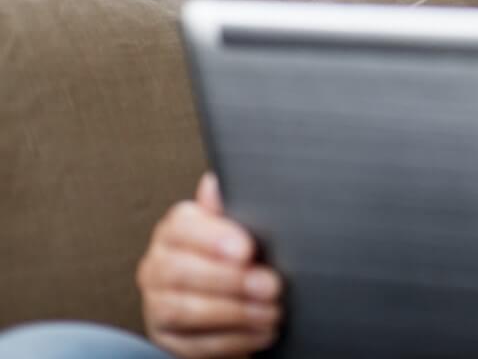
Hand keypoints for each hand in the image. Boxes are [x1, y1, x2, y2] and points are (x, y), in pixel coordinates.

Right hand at [137, 173, 282, 357]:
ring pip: (184, 309)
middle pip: (181, 271)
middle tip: (270, 285)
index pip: (183, 227)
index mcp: (176, 231)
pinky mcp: (167, 338)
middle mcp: (159, 266)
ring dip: (234, 313)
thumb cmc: (236, 255)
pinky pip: (193, 344)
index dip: (214, 238)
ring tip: (272, 312)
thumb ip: (231, 208)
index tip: (247, 249)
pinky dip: (233, 340)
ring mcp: (157, 304)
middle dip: (230, 281)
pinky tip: (262, 333)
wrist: (231, 298)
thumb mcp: (239, 227)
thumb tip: (215, 182)